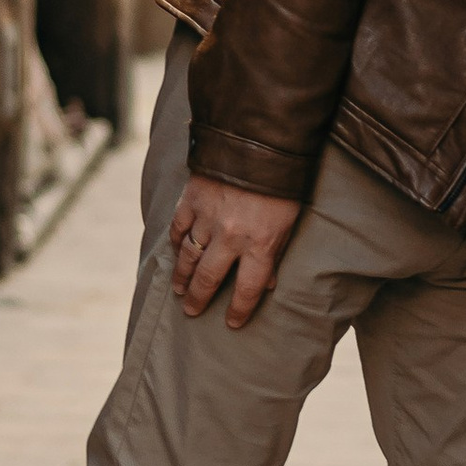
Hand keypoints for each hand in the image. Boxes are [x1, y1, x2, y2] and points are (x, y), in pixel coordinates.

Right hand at [165, 175, 300, 327]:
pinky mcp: (191, 201)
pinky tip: (176, 253)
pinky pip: (178, 229)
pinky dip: (176, 244)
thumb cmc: (282, 184)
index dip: (240, 310)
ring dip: (183, 277)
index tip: (232, 323)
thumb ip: (275, 252)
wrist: (259, 141)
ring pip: (189, 257)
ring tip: (180, 290)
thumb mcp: (289, 221)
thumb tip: (268, 283)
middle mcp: (231, 237)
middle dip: (200, 299)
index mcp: (260, 245)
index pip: (248, 289)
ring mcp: (207, 219)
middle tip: (192, 311)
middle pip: (209, 278)